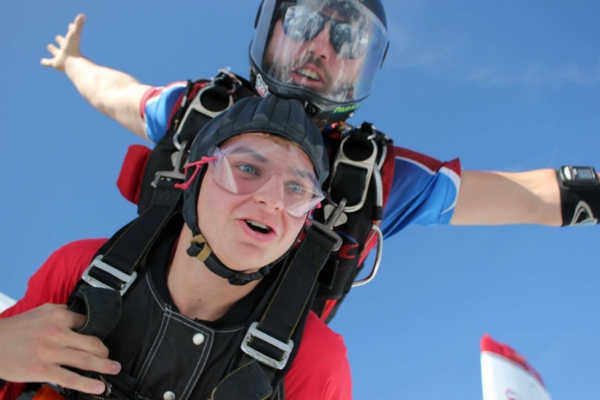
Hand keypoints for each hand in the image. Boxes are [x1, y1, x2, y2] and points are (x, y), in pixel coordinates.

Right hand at [0, 303, 119, 394]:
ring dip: (104, 367)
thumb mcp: (41, 311)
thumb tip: (81, 318)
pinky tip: (99, 386)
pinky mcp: (42, 369)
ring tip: (114, 370)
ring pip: (86, 360)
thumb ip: (62, 312)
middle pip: (93, 343)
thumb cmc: (15, 329)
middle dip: (105, 352)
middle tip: (111, 358)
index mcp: (58, 315)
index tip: (104, 340)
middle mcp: (56, 332)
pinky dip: (88, 383)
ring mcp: (50, 352)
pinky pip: (70, 378)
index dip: (98, 333)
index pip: (88, 323)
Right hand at [40, 14, 84, 71]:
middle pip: (62, 44)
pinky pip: (49, 63)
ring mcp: (60, 57)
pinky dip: (45, 62)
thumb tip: (83, 15)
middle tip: (58, 37)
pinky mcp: (55, 64)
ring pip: (56, 53)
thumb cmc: (73, 48)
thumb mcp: (74, 34)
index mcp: (70, 43)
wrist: (72, 63)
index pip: (71, 34)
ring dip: (53, 50)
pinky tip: (42, 62)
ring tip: (50, 47)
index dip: (71, 29)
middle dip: (60, 40)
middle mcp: (65, 50)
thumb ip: (78, 25)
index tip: (71, 25)